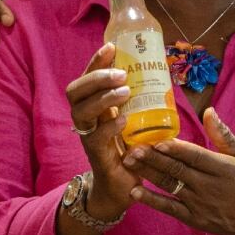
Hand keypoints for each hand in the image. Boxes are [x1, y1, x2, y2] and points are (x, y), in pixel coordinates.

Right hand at [66, 43, 143, 218]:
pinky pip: (95, 137)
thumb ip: (139, 101)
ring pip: (82, 111)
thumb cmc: (131, 150)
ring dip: (103, 98)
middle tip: (120, 73)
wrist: (122, 188)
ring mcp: (87, 136)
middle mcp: (85, 119)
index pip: (87, 78)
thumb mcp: (135, 120)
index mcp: (93, 106)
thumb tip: (158, 73)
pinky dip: (109, 126)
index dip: (96, 61)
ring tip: (125, 91)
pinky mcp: (96, 155)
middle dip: (96, 77)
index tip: (111, 46)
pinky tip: (123, 119)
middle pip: (75, 90)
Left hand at [130, 105, 234, 234]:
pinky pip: (170, 208)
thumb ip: (224, 136)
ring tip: (128, 162)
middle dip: (153, 158)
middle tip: (132, 147)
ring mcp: (201, 205)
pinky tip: (135, 192)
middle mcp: (210, 187)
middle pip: (177, 170)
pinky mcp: (196, 219)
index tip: (156, 139)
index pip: (194, 156)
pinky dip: (152, 201)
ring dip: (148, 174)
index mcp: (224, 168)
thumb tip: (209, 112)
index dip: (174, 148)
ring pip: (169, 186)